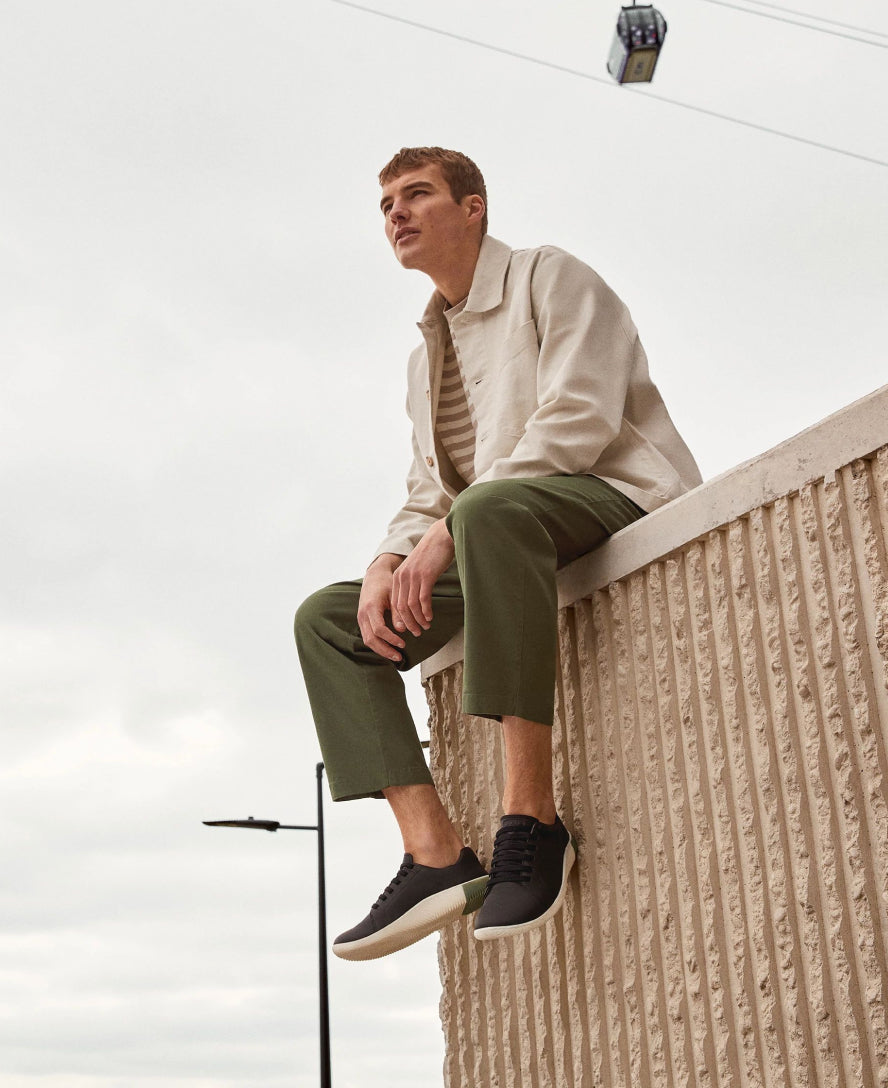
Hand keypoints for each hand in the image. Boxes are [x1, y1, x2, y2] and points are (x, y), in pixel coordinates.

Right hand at [357, 554, 405, 663]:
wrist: (374, 575)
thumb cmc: (386, 583)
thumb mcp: (395, 595)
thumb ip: (398, 612)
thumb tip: (402, 630)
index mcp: (371, 607)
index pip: (379, 629)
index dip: (391, 639)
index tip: (403, 644)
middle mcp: (363, 615)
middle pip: (371, 639)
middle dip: (385, 650)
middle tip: (399, 657)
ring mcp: (360, 618)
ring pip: (367, 640)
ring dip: (381, 650)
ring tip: (395, 655)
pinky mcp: (362, 621)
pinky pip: (367, 636)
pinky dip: (377, 645)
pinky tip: (389, 648)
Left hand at [390, 518, 454, 636]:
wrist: (441, 537)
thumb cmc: (432, 555)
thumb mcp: (417, 569)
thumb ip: (412, 583)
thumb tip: (414, 603)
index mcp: (398, 576)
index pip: (395, 603)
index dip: (401, 618)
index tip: (409, 628)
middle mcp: (402, 576)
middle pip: (401, 607)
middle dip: (409, 623)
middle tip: (417, 633)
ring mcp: (413, 576)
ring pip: (411, 606)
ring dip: (418, 620)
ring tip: (425, 627)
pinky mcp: (425, 576)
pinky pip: (423, 599)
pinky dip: (426, 611)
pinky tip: (430, 617)